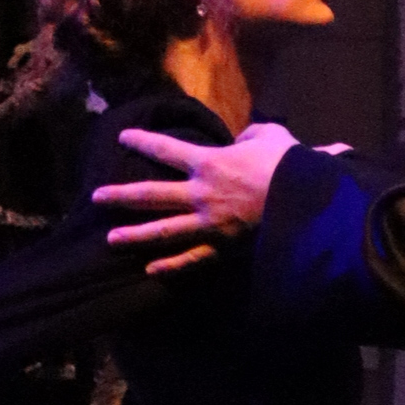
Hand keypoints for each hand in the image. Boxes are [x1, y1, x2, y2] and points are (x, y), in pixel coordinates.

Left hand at [93, 119, 300, 270]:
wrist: (308, 203)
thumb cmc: (289, 164)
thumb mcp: (271, 136)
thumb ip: (250, 135)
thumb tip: (243, 139)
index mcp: (209, 163)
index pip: (166, 150)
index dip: (142, 142)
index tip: (123, 138)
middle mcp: (201, 194)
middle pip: (151, 195)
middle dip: (120, 196)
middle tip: (96, 197)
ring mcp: (209, 225)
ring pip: (163, 231)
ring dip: (134, 235)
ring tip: (110, 238)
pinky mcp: (223, 247)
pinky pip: (192, 259)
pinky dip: (172, 266)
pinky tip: (152, 269)